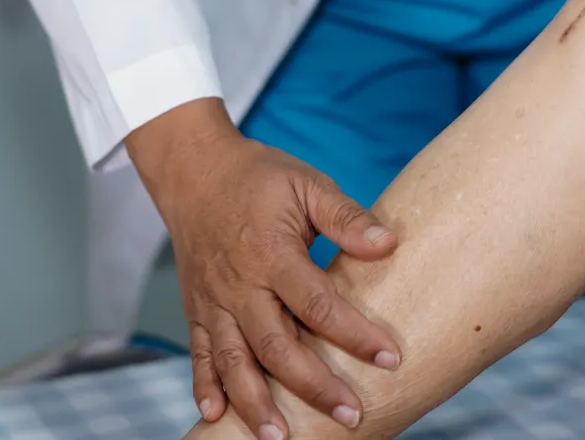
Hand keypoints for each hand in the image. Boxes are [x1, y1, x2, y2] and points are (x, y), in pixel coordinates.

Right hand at [128, 100, 401, 439]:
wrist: (194, 171)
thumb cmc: (259, 177)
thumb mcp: (307, 185)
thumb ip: (346, 216)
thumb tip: (389, 243)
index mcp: (271, 252)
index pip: (318, 303)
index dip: (355, 333)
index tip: (390, 358)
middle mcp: (239, 284)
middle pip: (276, 345)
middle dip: (313, 386)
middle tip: (350, 414)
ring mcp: (213, 301)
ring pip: (234, 360)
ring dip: (255, 402)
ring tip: (280, 437)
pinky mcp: (197, 309)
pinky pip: (199, 354)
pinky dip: (204, 386)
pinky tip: (215, 416)